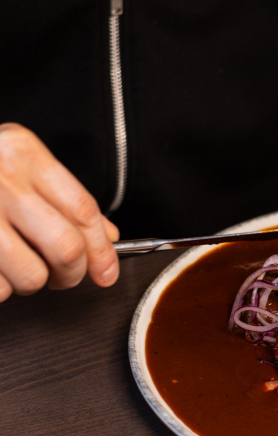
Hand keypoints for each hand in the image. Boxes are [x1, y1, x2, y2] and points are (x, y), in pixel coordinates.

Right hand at [0, 123, 118, 300]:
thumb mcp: (16, 167)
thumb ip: (61, 198)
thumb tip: (108, 239)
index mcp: (21, 151)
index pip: (82, 209)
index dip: (102, 249)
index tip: (107, 272)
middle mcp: (0, 178)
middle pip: (66, 247)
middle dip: (71, 274)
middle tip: (62, 277)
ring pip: (32, 276)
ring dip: (30, 283)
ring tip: (13, 266)